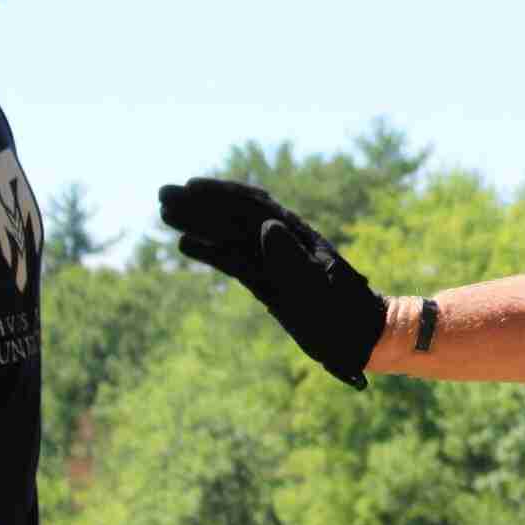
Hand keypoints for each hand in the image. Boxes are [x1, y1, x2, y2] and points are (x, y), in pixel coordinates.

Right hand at [158, 177, 385, 388]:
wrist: (361, 338)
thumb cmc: (345, 317)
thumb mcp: (320, 290)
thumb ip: (293, 260)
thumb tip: (267, 226)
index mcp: (297, 237)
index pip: (254, 207)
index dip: (223, 194)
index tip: (192, 187)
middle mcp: (283, 243)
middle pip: (235, 216)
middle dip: (201, 204)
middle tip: (162, 195)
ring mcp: (274, 262)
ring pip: (230, 236)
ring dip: (199, 223)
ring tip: (165, 214)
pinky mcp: (269, 282)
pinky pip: (234, 261)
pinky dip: (210, 251)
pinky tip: (186, 245)